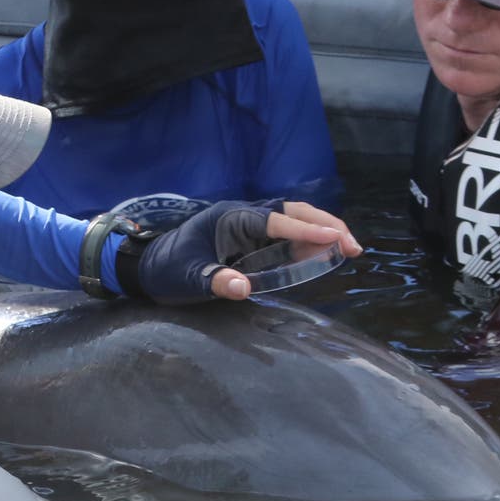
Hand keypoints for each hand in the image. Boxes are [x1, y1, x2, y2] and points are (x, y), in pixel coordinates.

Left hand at [132, 198, 362, 302]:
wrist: (147, 266)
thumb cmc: (166, 269)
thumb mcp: (186, 278)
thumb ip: (213, 281)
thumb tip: (242, 288)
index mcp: (230, 218)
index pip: (276, 221)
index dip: (306, 230)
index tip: (335, 239)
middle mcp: (243, 216)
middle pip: (293, 212)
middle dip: (325, 225)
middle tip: (353, 247)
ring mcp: (248, 226)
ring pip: (293, 220)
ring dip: (321, 230)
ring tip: (349, 250)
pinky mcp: (249, 239)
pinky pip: (285, 235)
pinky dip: (307, 242)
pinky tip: (323, 255)